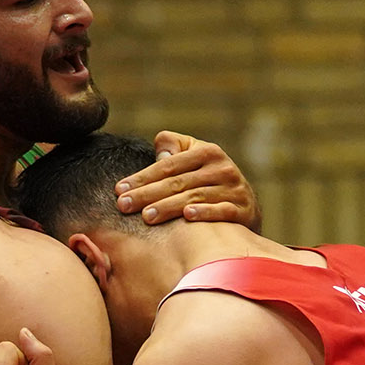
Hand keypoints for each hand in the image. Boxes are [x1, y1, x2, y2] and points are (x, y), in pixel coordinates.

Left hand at [118, 130, 257, 226]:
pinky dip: (205, 213)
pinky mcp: (243, 210)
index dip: (142, 177)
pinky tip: (187, 216)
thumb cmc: (209, 179)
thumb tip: (160, 151)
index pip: (168, 165)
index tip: (119, 190)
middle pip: (177, 183)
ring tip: (146, 216)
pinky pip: (222, 211)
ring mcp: (234, 189)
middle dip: (147, 194)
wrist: (245, 205)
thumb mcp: (195, 156)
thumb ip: (174, 148)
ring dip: (169, 207)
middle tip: (123, 206)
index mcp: (207, 152)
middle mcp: (222, 168)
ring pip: (194, 197)